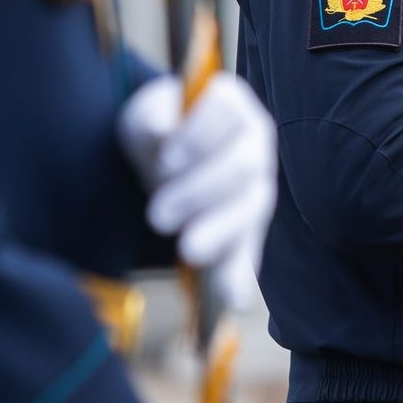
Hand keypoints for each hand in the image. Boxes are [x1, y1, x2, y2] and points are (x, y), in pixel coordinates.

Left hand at [119, 74, 278, 307]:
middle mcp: (255, 141)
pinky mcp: (247, 226)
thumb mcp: (146, 113)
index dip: (200, 137)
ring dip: (219, 230)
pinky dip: (241, 274)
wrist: (162, 153)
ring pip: (251, 209)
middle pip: (242, 166)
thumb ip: (153, 118)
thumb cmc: (159, 126)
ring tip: (186, 249)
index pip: (228, 114)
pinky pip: (250, 250)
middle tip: (158, 214)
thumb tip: (161, 129)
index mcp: (232, 103)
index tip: (167, 158)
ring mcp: (257, 185)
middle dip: (200, 191)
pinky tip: (234, 298)